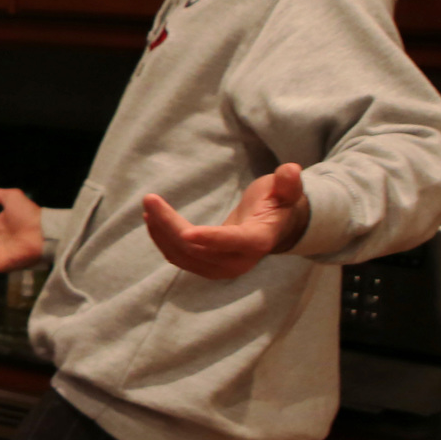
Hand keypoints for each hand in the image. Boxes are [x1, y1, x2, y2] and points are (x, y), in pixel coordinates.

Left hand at [143, 163, 311, 278]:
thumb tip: (291, 170)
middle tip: (149, 199)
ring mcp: (222, 269)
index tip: (185, 232)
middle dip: (170, 226)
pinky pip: (180, 258)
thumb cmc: (279, 203)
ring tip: (148, 207)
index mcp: (258, 240)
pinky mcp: (208, 268)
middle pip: (198, 249)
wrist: (275, 228)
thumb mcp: (287, 190)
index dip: (210, 239)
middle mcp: (239, 261)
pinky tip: (152, 222)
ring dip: (161, 233)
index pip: (232, 242)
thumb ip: (288, 183)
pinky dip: (163, 241)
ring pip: (183, 256)